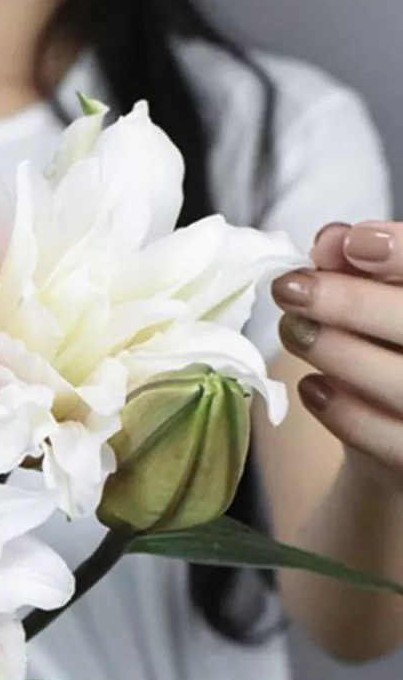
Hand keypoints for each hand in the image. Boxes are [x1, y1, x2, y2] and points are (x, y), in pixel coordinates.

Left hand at [272, 221, 402, 489]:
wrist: (397, 437)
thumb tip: (332, 240)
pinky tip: (312, 387)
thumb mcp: (375, 303)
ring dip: (338, 352)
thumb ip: (358, 268)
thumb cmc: (389, 350)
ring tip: (293, 331)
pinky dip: (343, 412)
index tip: (352, 243)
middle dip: (352, 302)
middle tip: (289, 288)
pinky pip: (388, 439)